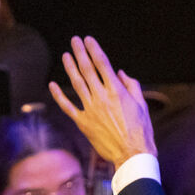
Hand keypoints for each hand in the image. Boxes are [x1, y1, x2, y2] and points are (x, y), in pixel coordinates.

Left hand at [50, 35, 155, 168]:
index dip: (94, 50)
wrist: (132, 154)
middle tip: (74, 41)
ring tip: (65, 55)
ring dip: (70, 68)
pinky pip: (67, 106)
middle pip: (87, 69)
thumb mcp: (142, 104)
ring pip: (76, 84)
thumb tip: (120, 73)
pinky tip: (52, 85)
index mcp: (117, 91)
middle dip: (80, 53)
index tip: (88, 40)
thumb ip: (131, 85)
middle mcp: (101, 97)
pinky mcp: (83, 123)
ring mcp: (90, 110)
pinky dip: (59, 95)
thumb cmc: (141, 130)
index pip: (102, 64)